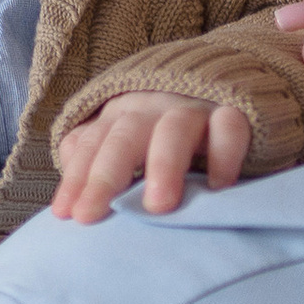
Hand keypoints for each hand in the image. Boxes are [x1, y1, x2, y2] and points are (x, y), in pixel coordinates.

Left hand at [51, 92, 248, 224]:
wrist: (229, 87)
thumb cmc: (166, 134)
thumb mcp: (129, 142)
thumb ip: (97, 159)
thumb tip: (65, 200)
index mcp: (123, 115)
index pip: (92, 144)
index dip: (77, 178)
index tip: (67, 216)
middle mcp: (155, 107)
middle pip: (125, 136)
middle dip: (105, 177)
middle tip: (90, 217)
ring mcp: (196, 107)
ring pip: (175, 128)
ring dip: (163, 165)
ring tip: (157, 207)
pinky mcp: (238, 111)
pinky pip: (230, 126)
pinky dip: (224, 154)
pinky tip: (218, 188)